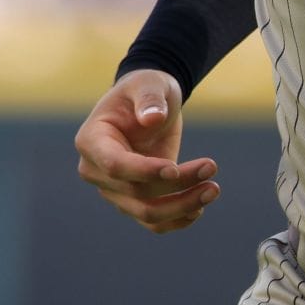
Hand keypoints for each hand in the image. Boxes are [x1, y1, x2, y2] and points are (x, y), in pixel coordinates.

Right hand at [74, 69, 220, 233]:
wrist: (150, 106)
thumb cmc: (145, 89)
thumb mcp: (149, 83)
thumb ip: (149, 99)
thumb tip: (152, 119)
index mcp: (92, 140)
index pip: (115, 165)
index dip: (144, 171)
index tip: (175, 168)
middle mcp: (96, 171)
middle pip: (136, 192)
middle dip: (177, 185)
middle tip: (212, 167)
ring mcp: (113, 190)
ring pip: (147, 213)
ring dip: (182, 206)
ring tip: (213, 188)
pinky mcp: (132, 201)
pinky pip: (153, 221)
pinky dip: (177, 219)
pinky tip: (200, 206)